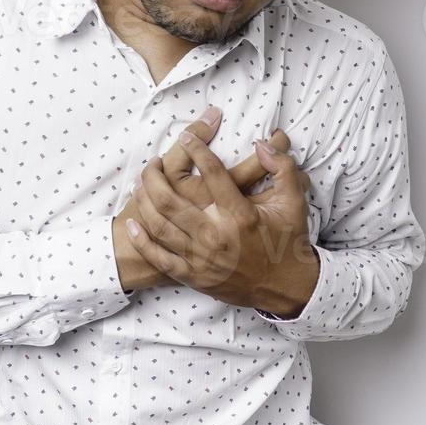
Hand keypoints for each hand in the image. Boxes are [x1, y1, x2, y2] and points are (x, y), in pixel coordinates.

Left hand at [124, 126, 319, 315]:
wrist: (284, 287)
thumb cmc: (288, 240)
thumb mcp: (293, 201)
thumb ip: (281, 167)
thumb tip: (262, 144)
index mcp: (240, 215)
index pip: (213, 173)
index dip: (197, 149)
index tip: (186, 136)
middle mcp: (217, 236)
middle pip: (170, 200)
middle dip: (154, 176)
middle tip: (152, 163)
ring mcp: (202, 258)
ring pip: (160, 225)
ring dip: (143, 202)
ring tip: (139, 184)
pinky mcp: (194, 276)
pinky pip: (159, 258)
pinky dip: (142, 240)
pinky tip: (132, 224)